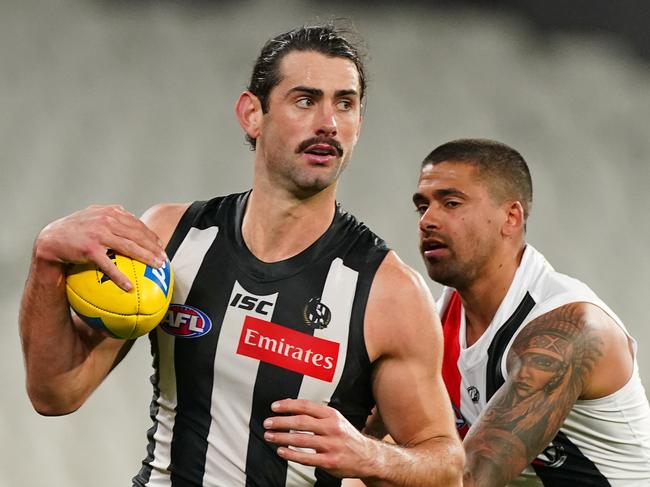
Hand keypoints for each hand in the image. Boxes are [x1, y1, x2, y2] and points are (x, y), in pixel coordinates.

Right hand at [35, 205, 166, 290]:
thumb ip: (112, 218)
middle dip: (154, 247)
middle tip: (164, 259)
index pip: (136, 223)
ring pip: (129, 247)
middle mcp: (106, 219)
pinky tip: (129, 286)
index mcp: (110, 212)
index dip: (150, 235)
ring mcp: (98, 233)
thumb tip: (133, 225)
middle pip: (137, 234)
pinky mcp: (90, 249)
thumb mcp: (94, 218)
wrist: (50, 240)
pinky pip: (109, 265)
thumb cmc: (75, 232)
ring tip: (157, 268)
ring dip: (146, 258)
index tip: (161, 246)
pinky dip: (120, 276)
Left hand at [263, 398, 375, 478]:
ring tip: (269, 436)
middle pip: (301, 422)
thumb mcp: (335, 419)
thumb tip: (290, 404)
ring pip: (301, 440)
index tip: (274, 407)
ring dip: (282, 437)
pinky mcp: (329, 461)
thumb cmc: (346, 436)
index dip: (288, 405)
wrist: (367, 456)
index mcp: (331, 415)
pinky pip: (306, 458)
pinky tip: (281, 451)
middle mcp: (331, 428)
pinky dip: (291, 454)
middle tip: (267, 422)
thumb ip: (315, 413)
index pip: (306, 406)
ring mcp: (331, 445)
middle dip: (281, 422)